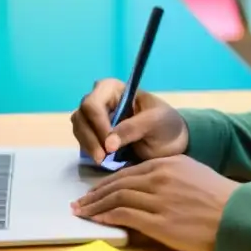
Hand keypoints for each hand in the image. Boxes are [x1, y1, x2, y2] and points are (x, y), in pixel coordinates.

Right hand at [71, 78, 188, 164]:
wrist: (171, 142)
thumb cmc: (166, 124)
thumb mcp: (155, 122)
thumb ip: (133, 128)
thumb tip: (108, 144)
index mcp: (113, 89)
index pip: (93, 102)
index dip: (97, 123)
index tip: (109, 144)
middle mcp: (100, 100)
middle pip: (81, 116)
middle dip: (90, 137)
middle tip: (103, 158)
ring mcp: (95, 118)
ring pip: (79, 129)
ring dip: (88, 145)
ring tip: (102, 161)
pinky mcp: (95, 135)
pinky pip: (83, 141)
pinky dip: (89, 150)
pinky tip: (102, 160)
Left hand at [72, 155, 239, 250]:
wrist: (237, 215)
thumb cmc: (218, 197)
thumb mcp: (191, 173)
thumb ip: (167, 175)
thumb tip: (144, 185)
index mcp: (167, 164)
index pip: (127, 172)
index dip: (105, 183)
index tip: (93, 191)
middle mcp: (160, 178)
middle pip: (117, 184)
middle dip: (94, 194)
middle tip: (78, 203)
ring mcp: (160, 199)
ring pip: (118, 198)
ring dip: (96, 206)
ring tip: (82, 213)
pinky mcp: (161, 222)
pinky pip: (127, 216)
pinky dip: (109, 217)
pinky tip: (99, 220)